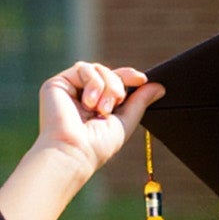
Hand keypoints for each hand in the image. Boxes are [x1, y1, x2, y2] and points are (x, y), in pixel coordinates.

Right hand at [35, 63, 158, 180]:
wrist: (75, 150)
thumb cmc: (99, 144)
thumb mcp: (126, 121)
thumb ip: (140, 102)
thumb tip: (159, 87)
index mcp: (98, 104)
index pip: (115, 81)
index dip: (129, 76)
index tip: (143, 79)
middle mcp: (83, 95)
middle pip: (108, 72)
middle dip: (118, 85)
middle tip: (117, 102)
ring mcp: (70, 88)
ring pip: (97, 69)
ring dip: (107, 86)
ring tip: (102, 108)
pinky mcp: (57, 83)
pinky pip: (83, 68)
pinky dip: (93, 83)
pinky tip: (89, 103)